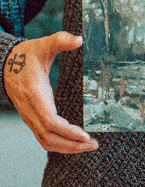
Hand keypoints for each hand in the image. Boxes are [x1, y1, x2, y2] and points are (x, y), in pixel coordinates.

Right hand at [4, 31, 97, 153]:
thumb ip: (60, 40)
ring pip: (45, 141)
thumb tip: (78, 39)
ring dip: (67, 147)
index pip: (50, 120)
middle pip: (49, 137)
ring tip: (88, 146)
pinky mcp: (31, 118)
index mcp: (35, 94)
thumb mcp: (43, 45)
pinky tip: (75, 143)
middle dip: (72, 144)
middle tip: (94, 144)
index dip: (67, 131)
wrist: (5, 64)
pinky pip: (44, 137)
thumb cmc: (27, 55)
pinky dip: (59, 144)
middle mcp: (30, 109)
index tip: (85, 135)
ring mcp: (29, 116)